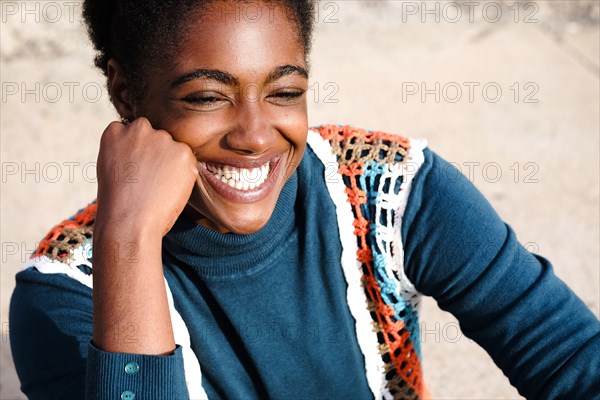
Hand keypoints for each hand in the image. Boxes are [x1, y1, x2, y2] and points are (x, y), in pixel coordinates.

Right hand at [95, 117, 197, 236]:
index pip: (134, 132)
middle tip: (151, 179)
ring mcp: (162, 138)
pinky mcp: (183, 151)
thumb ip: (126, 150)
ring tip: (159, 187)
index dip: (139, 153)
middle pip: (156, 136)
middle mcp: (139, 128)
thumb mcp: (110, 166)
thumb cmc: (117, 202)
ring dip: (171, 162)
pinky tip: (170, 189)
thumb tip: (144, 150)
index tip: (137, 169)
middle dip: (157, 153)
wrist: (129, 221)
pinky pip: (188, 161)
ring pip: (173, 148)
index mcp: (115, 130)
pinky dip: (184, 174)